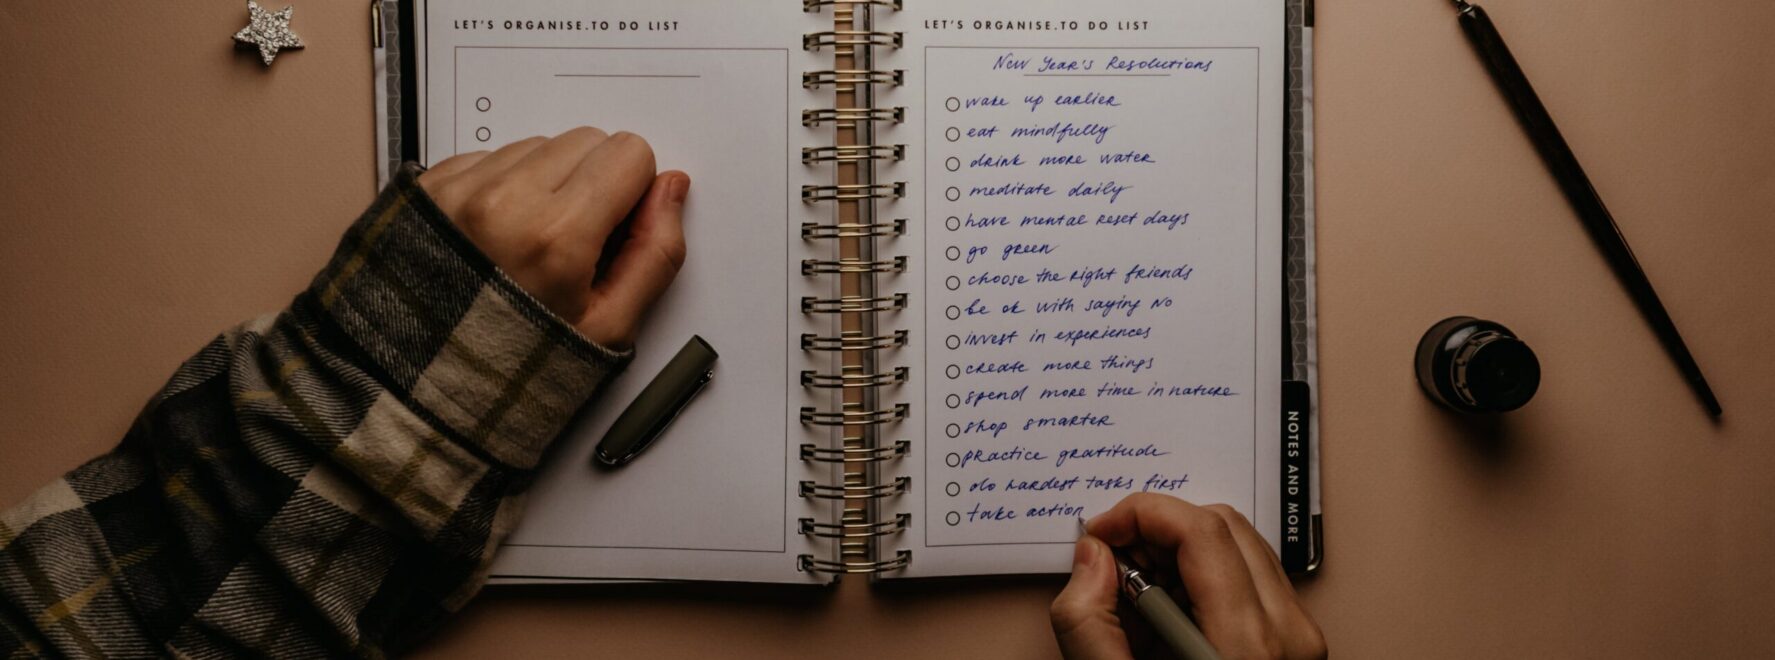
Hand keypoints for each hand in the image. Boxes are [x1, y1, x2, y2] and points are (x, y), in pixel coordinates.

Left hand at [417, 127, 689, 348]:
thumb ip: (654, 253)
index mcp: (553, 236)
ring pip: (539, 145)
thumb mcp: (608, 330)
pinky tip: (499, 236)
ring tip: (531, 244)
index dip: (636, 193)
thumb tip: (670, 191)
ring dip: (548, 182)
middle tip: (577, 242)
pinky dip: (504, 186)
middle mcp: (501, 200)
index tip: (617, 232)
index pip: (630, 153)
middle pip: (587, 140)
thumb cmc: (512, 367)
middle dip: (595, 183)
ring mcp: (458, 189)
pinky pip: (491, 156)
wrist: (422, 383)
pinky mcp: (428, 186)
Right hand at [1051, 494, 1325, 659]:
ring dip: (1179, 550)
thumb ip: (1089, 623)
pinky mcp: (1296, 645)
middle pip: (1221, 526)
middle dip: (1155, 529)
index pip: (1199, 530)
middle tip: (1112, 561)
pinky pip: (1251, 576)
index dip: (1139, 514)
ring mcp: (1298, 640)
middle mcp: (1287, 636)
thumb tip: (1092, 559)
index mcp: (1245, 647)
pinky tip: (1170, 611)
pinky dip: (1204, 575)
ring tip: (1138, 594)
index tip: (1100, 533)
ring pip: (1239, 545)